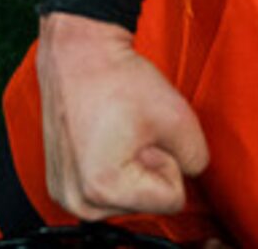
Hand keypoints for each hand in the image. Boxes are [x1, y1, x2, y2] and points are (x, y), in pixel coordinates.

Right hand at [36, 14, 208, 218]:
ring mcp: (64, 195)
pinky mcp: (59, 185)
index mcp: (103, 188)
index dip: (168, 160)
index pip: (172, 199)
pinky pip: (105, 193)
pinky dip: (110, 169)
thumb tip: (187, 174)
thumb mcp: (179, 117)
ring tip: (114, 132)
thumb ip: (197, 160)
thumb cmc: (117, 78)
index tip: (146, 133)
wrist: (79, 52)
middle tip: (128, 130)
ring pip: (128, 200)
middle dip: (148, 167)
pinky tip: (101, 140)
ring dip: (130, 169)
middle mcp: (78, 200)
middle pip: (147, 204)